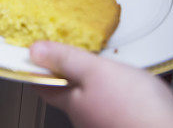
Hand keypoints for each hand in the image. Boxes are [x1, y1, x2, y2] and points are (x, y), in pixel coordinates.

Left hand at [30, 41, 172, 127]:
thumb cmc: (136, 109)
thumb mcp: (95, 71)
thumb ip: (65, 60)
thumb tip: (34, 51)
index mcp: (73, 104)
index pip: (44, 86)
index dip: (39, 69)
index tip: (35, 57)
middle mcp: (87, 119)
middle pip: (72, 93)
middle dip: (74, 74)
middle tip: (78, 55)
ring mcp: (106, 124)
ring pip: (98, 99)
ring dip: (103, 83)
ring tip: (114, 68)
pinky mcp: (127, 124)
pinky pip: (120, 106)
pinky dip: (125, 94)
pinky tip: (138, 88)